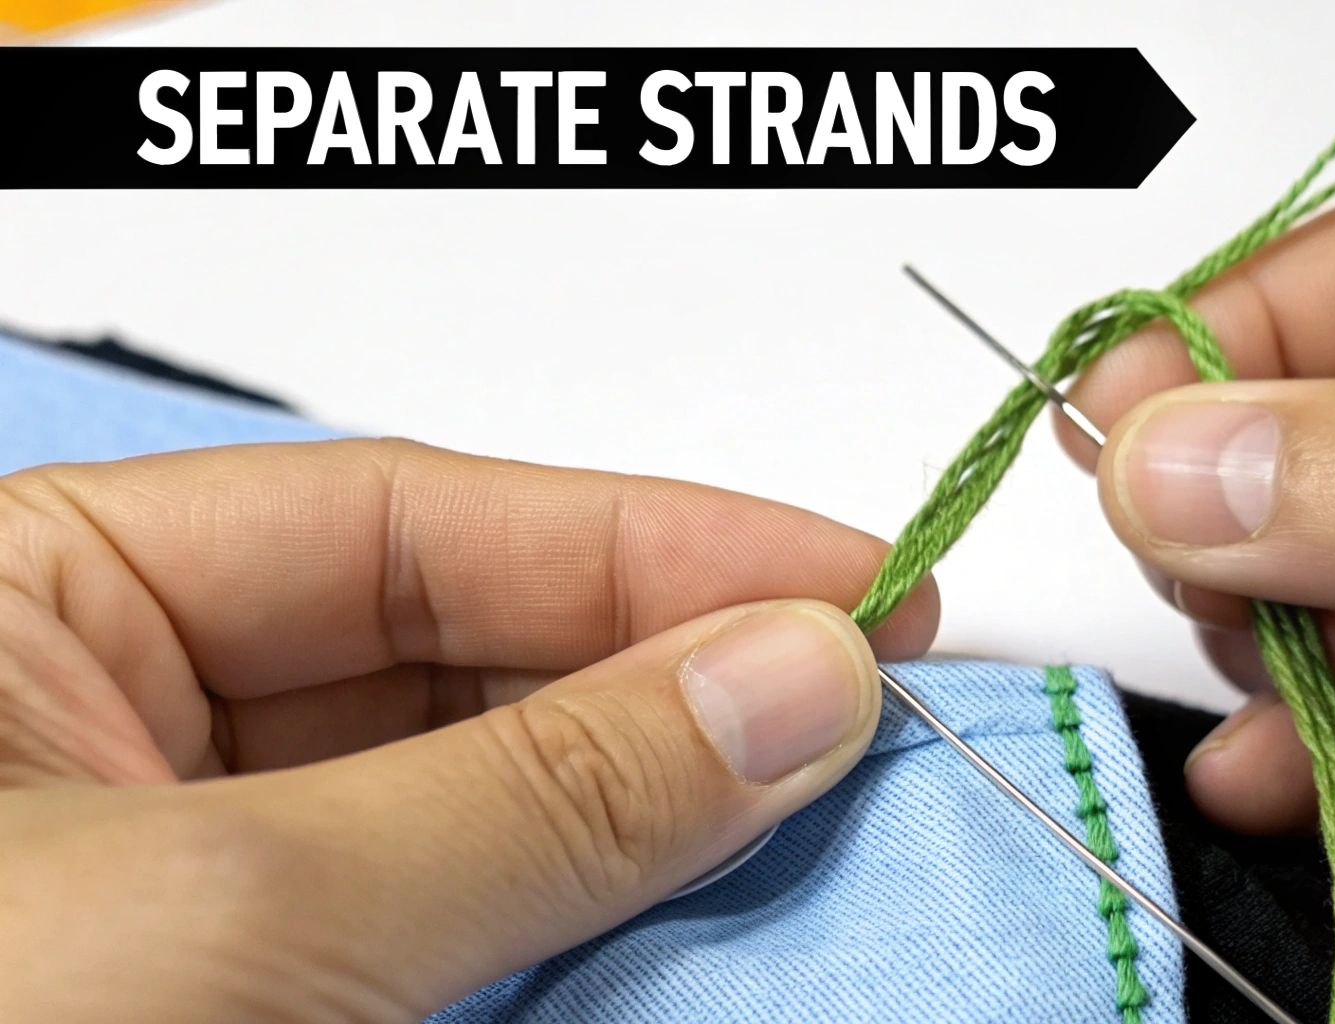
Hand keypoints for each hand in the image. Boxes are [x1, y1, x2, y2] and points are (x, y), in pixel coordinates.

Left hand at [0, 440, 937, 1021]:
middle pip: (460, 660)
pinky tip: (708, 928)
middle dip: (668, 683)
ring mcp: (197, 893)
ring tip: (823, 814)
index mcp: (34, 609)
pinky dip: (593, 946)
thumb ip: (538, 790)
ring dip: (654, 823)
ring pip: (480, 814)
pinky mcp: (264, 1015)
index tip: (853, 581)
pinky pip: (466, 948)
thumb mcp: (244, 917)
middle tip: (866, 706)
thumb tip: (791, 678)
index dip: (650, 541)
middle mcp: (112, 735)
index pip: (404, 524)